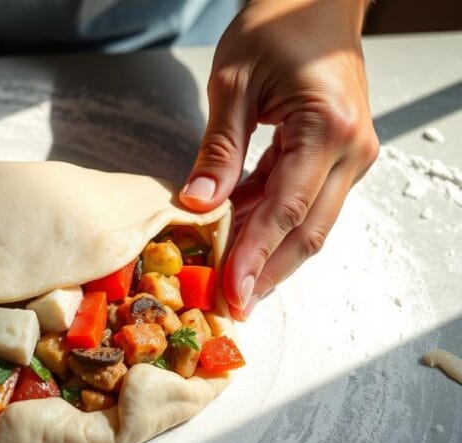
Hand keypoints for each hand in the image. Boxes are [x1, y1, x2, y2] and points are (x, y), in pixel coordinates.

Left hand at [179, 0, 378, 319]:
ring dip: (272, 255)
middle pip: (309, 230)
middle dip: (268, 272)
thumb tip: (198, 205)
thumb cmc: (276, 26)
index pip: (287, 209)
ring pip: (311, 222)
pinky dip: (273, 224)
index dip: (256, 256)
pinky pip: (306, 201)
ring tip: (236, 286)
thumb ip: (218, 149)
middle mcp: (352, 148)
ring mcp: (351, 153)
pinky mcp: (338, 154)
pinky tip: (243, 243)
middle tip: (234, 306)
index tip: (232, 292)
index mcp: (329, 128)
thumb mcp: (233, 84)